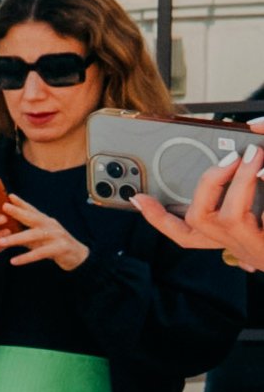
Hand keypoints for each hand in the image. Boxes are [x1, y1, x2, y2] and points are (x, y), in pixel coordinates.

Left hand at [0, 193, 90, 272]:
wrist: (77, 256)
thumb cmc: (53, 244)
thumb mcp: (38, 236)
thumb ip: (24, 231)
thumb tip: (3, 229)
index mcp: (45, 221)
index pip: (32, 210)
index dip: (21, 202)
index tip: (9, 196)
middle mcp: (51, 226)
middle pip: (33, 217)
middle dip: (18, 212)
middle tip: (4, 207)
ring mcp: (56, 236)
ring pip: (35, 235)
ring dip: (17, 238)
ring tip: (0, 242)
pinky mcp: (60, 248)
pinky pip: (41, 253)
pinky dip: (26, 257)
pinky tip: (13, 261)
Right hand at [137, 152, 263, 270]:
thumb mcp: (262, 214)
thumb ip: (255, 183)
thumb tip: (253, 142)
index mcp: (232, 238)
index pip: (184, 234)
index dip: (157, 217)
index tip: (139, 198)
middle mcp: (237, 245)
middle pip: (198, 222)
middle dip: (208, 184)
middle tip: (229, 159)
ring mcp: (253, 248)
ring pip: (228, 217)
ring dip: (241, 182)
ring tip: (255, 155)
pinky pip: (260, 219)